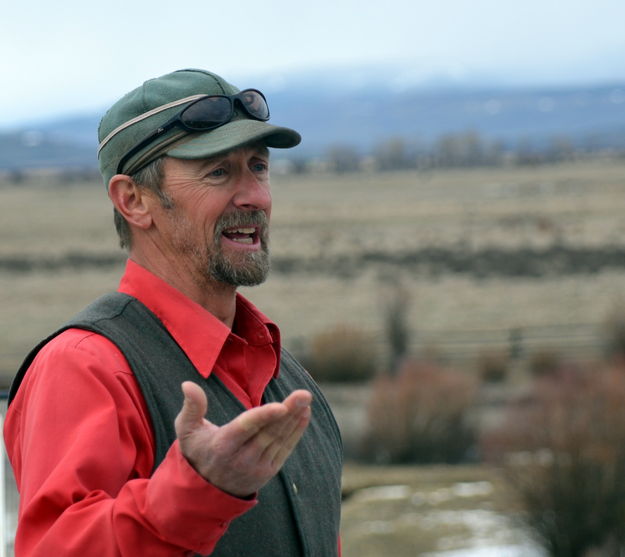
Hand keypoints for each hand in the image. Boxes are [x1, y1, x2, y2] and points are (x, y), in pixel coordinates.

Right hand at [174, 381, 311, 497]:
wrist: (207, 490)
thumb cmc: (197, 451)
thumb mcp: (187, 431)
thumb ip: (191, 407)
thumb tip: (188, 384)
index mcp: (223, 445)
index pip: (246, 428)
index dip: (264, 416)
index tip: (281, 406)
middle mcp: (242, 458)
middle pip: (269, 432)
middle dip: (288, 412)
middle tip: (305, 394)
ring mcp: (257, 466)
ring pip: (279, 438)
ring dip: (295, 418)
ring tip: (306, 398)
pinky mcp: (268, 470)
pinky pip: (285, 448)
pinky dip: (296, 431)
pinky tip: (305, 413)